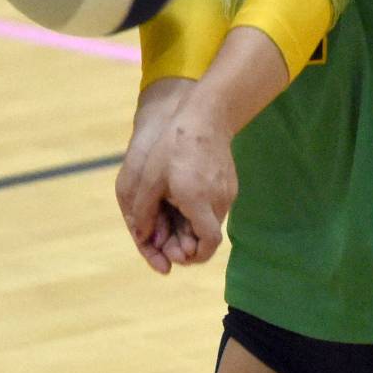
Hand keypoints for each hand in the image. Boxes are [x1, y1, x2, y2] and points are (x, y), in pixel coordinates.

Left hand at [122, 95, 238, 272]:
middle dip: (188, 243)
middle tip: (168, 236)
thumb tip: (142, 236)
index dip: (194, 256)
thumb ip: (145, 211)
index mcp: (199, 200)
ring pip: (212, 223)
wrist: (207, 115)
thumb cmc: (174, 144)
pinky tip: (185, 197)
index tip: (179, 254)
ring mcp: (228, 192)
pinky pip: (216, 207)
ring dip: (194, 227)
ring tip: (173, 213)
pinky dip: (202, 212)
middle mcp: (218, 200)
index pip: (208, 244)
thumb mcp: (151, 177)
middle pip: (208, 237)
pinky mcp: (230, 184)